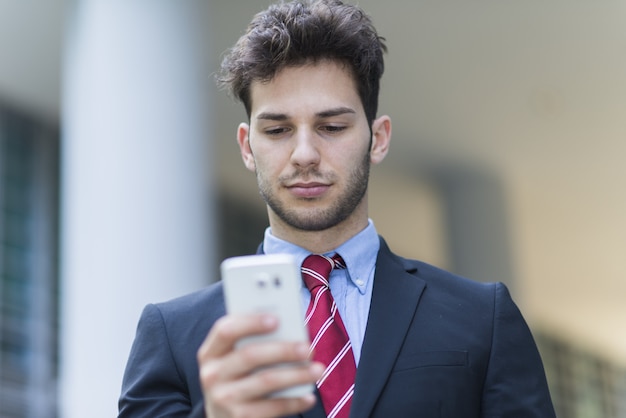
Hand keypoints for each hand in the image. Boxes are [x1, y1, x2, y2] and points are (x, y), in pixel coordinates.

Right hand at [197, 313, 323, 417]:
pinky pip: (273, 407)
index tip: (277, 319)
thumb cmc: (237, 377)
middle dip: (283, 350)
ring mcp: (224, 398)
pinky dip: (294, 401)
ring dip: (296, 374)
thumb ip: (253, 342)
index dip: (250, 322)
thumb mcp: (234, 359)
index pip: (226, 330)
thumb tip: (291, 330)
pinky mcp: (239, 417)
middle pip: (250, 356)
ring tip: (318, 370)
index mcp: (211, 352)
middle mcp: (212, 374)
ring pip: (266, 381)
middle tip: (308, 348)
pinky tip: (309, 396)